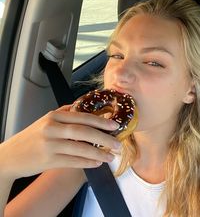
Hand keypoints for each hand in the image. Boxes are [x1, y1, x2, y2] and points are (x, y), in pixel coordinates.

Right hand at [0, 105, 120, 180]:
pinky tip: (96, 163)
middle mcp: (52, 128)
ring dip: (99, 153)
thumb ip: (65, 113)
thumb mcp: (46, 120)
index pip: (82, 116)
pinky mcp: (48, 161)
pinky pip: (73, 162)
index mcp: (54, 116)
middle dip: (104, 137)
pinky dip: (87, 162)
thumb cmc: (32, 137)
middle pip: (83, 131)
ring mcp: (50, 145)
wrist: (11, 156)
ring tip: (111, 156)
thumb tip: (84, 107)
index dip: (100, 120)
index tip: (115, 125)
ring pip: (80, 148)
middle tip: (117, 143)